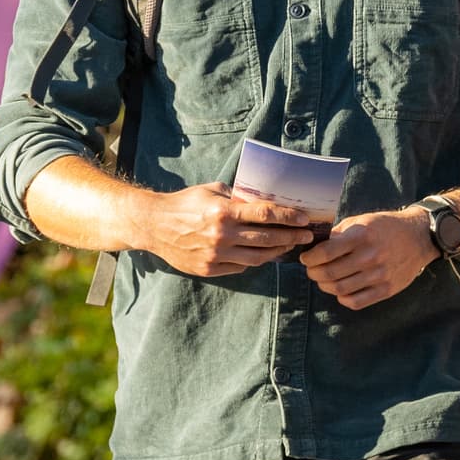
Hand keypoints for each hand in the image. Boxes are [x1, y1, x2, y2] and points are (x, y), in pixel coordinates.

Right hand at [149, 184, 321, 277]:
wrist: (154, 225)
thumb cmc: (185, 204)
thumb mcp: (212, 191)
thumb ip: (238, 197)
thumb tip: (266, 200)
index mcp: (224, 212)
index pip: (266, 214)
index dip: (289, 217)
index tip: (305, 219)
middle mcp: (222, 235)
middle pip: (268, 238)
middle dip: (292, 236)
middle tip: (306, 235)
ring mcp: (216, 255)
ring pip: (258, 257)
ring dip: (278, 252)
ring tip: (289, 245)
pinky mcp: (210, 269)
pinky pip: (241, 267)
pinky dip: (255, 260)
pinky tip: (265, 254)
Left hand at [300, 207, 437, 310]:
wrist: (420, 237)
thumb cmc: (387, 226)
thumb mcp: (363, 220)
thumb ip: (340, 233)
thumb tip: (317, 246)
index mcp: (362, 236)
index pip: (325, 253)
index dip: (310, 258)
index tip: (306, 258)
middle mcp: (370, 257)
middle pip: (329, 273)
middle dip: (313, 273)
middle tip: (312, 269)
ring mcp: (379, 275)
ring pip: (339, 289)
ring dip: (325, 286)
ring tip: (324, 280)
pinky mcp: (387, 289)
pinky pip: (356, 302)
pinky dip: (342, 298)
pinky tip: (341, 290)